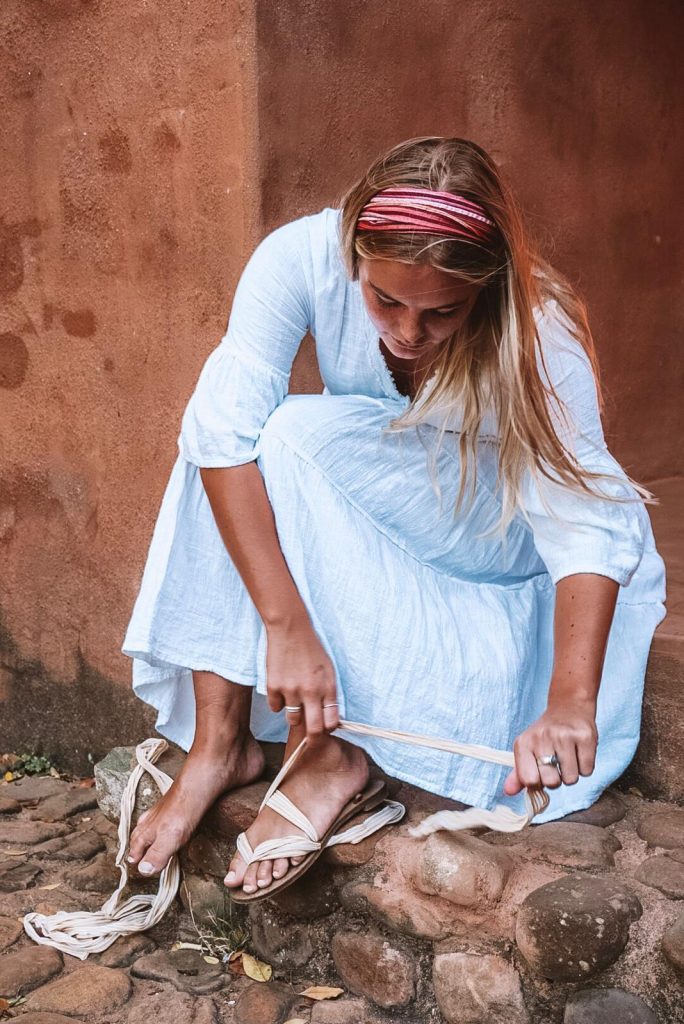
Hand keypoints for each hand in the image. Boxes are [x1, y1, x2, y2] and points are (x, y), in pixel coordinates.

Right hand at [265, 619, 340, 741]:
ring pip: (292, 720)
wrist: (290, 629)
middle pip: (313, 730)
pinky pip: (275, 707)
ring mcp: (291, 690)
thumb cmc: (312, 649)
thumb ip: (329, 694)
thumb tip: (328, 718)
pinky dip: (278, 702)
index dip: (328, 729)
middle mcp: (310, 691)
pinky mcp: (273, 686)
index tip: (324, 727)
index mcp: (328, 687)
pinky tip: (282, 688)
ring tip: (295, 700)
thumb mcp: (329, 670)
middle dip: (313, 739)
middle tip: (310, 738)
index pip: (331, 722)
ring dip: (294, 715)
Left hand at [503, 698, 597, 795]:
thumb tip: (508, 791)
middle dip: (556, 780)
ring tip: (568, 757)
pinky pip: (587, 771)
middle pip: (551, 782)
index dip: (538, 784)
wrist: (569, 707)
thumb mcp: (528, 749)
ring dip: (571, 774)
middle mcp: (542, 737)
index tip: (540, 774)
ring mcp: (565, 736)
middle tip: (556, 765)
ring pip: (571, 779)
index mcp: (524, 742)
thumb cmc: (546, 735)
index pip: (528, 780)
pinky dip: (584, 767)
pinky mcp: (585, 737)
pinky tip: (578, 752)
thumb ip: (518, 773)